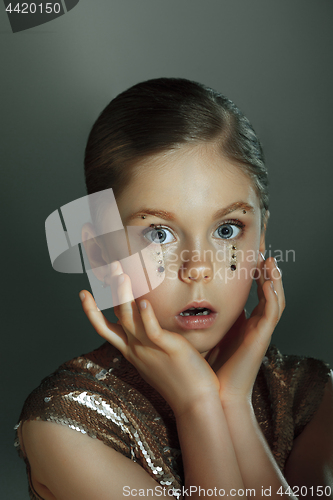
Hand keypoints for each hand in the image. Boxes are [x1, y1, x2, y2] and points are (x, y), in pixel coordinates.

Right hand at [79, 261, 219, 417]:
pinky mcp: (166, 348)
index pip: (105, 328)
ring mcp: (148, 349)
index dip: (92, 311)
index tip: (83, 293)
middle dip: (109, 290)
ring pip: (128, 319)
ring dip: (123, 296)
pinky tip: (143, 301)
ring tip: (121, 275)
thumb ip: (151, 341)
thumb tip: (150, 327)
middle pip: (115, 316)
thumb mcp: (157, 359)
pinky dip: (146, 315)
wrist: (194, 404)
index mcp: (132, 351)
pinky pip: (151, 330)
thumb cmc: (180, 380)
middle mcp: (135, 349)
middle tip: (107, 267)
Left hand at [207, 256, 284, 405]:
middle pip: (270, 292)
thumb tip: (195, 301)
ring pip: (276, 300)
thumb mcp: (210, 335)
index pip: (258, 292)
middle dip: (269, 272)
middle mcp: (257, 325)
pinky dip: (272, 296)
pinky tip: (267, 282)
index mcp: (247, 323)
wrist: (218, 394)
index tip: (253, 254)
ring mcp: (261, 332)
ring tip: (271, 260)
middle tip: (265, 251)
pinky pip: (271, 313)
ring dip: (275, 279)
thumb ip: (209, 319)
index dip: (258, 274)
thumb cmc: (212, 367)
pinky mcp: (261, 339)